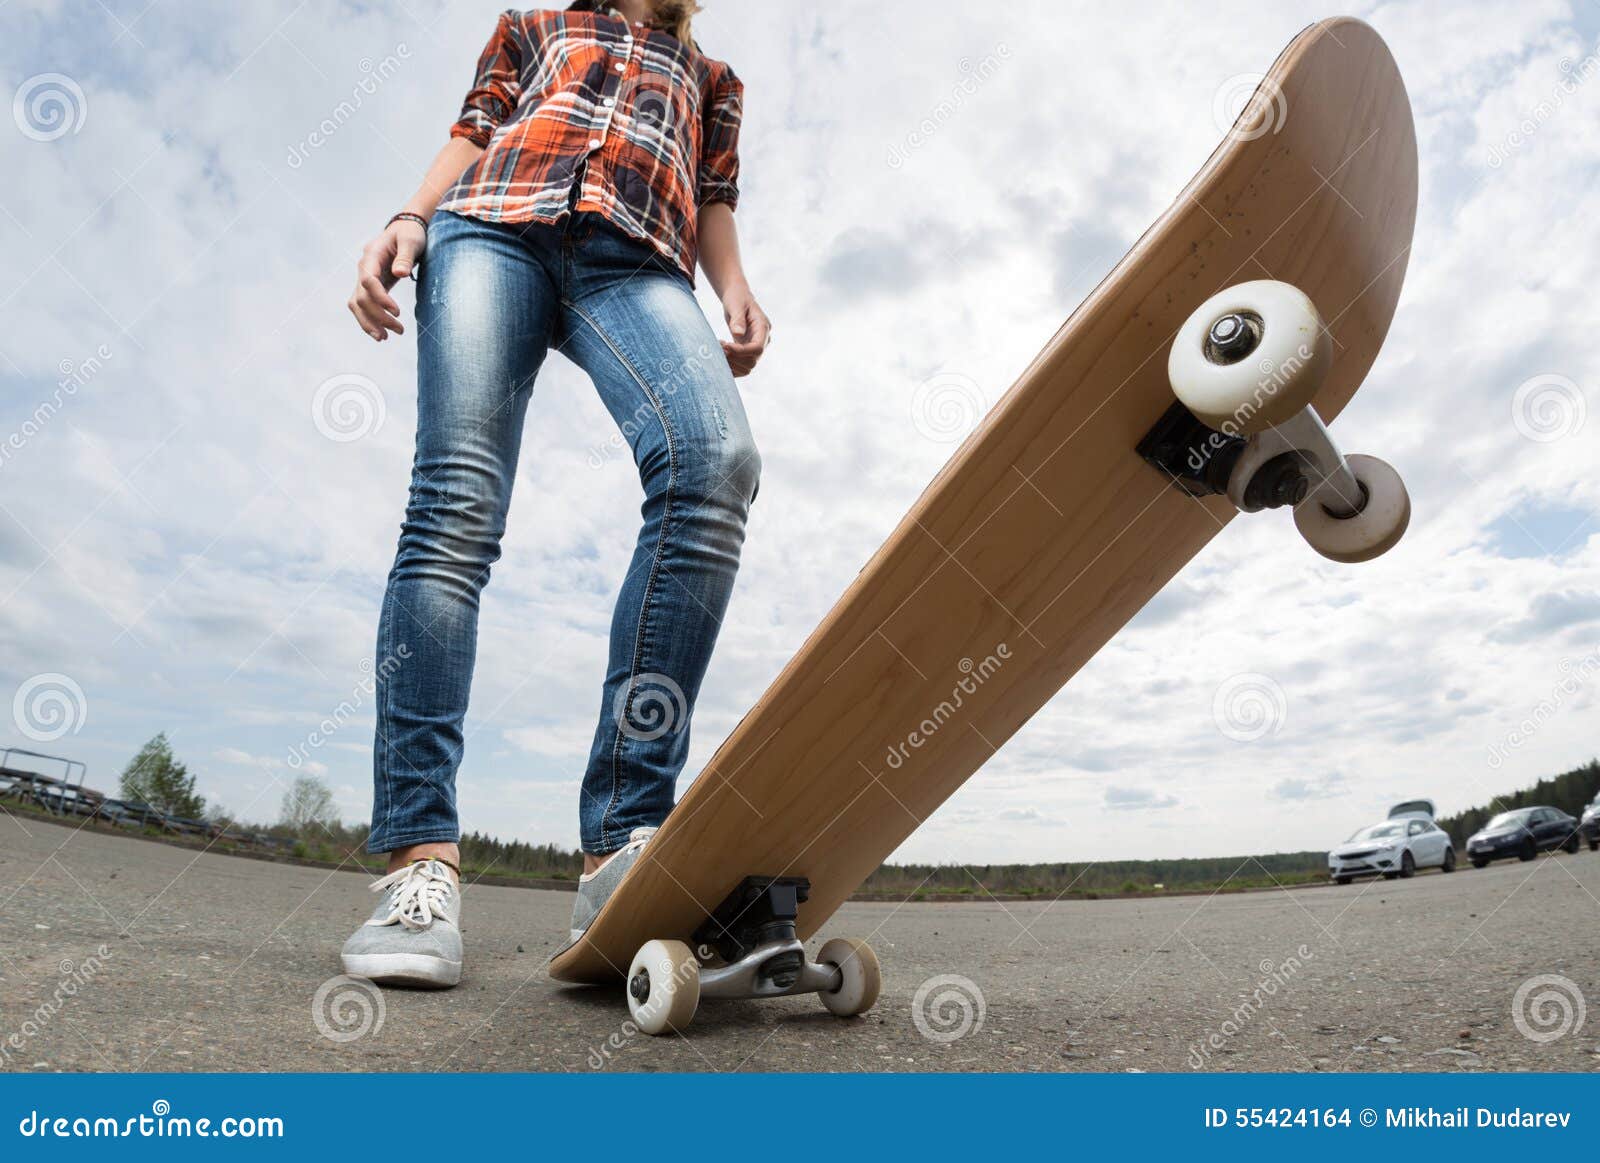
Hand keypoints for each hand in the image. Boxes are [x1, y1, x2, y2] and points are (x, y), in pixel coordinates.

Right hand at [348, 218, 426, 340]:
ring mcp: (365, 277)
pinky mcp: (371, 286)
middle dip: (378, 316)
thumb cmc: (409, 233)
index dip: (380, 298)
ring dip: (369, 323)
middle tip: (399, 330)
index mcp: (372, 255)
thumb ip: (405, 256)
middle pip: (361, 297)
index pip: (368, 281)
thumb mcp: (411, 240)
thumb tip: (399, 273)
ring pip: (357, 304)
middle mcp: (364, 268)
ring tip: (386, 338)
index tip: (397, 311)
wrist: (405, 230)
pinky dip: (369, 319)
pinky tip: (381, 332)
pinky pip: (363, 305)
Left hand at [720, 284, 770, 377]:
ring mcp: (755, 347)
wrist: (737, 299)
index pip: (757, 348)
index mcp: (763, 328)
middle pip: (753, 361)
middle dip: (734, 358)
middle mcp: (762, 340)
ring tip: (718, 351)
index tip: (726, 346)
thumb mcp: (736, 305)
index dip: (741, 351)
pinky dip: (730, 367)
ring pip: (747, 368)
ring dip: (731, 364)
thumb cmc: (737, 298)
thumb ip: (738, 319)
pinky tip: (720, 357)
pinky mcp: (747, 352)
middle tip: (719, 348)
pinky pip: (741, 367)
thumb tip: (738, 334)